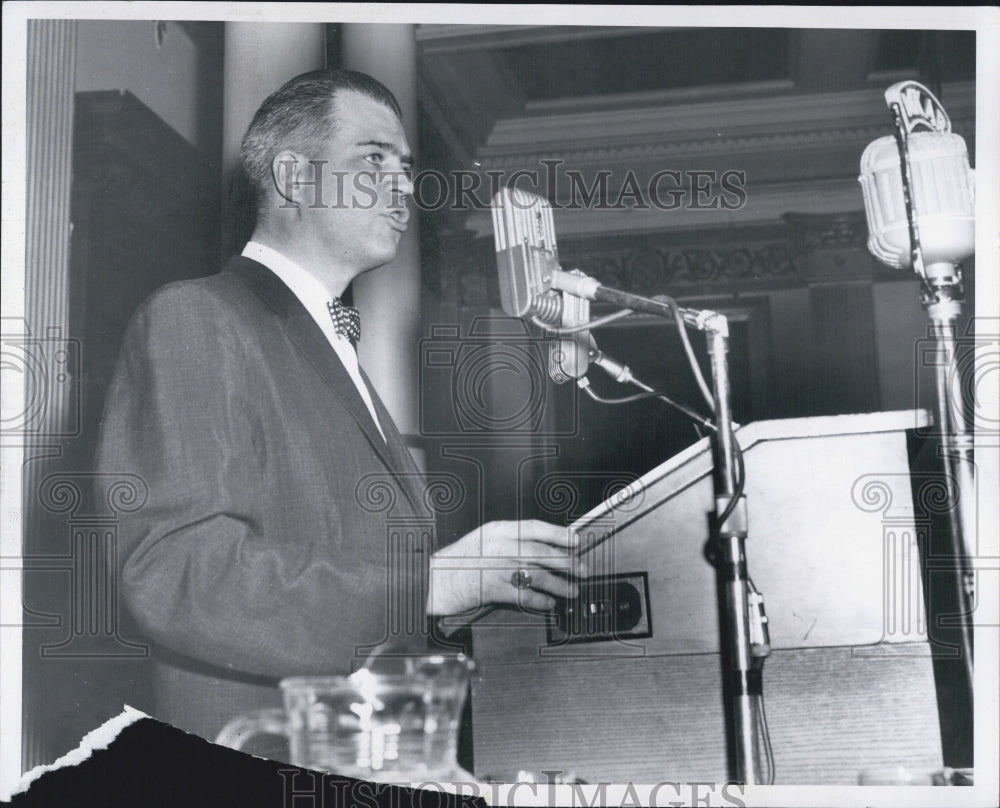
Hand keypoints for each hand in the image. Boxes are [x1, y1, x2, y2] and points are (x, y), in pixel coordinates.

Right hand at [427, 520, 584, 618]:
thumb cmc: (457, 562)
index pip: (536, 527)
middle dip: (567, 561)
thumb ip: (509, 541)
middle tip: (582, 569)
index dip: (559, 533)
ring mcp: (497, 567)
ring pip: (537, 574)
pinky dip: (540, 601)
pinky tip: (548, 603)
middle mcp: (499, 546)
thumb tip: (542, 547)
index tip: (576, 540)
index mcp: (498, 530)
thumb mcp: (483, 540)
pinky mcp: (493, 589)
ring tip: (572, 590)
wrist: (432, 580)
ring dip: (559, 584)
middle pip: (542, 552)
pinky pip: (524, 596)